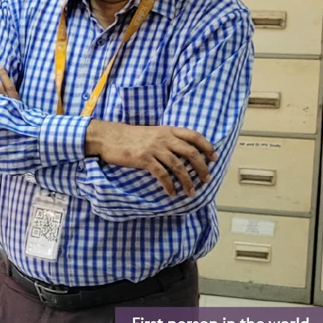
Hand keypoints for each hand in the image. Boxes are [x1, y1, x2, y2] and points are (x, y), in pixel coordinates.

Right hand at [85, 120, 218, 196]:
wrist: (108, 137)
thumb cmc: (129, 136)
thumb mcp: (152, 132)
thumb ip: (167, 139)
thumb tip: (182, 151)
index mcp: (167, 130)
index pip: (194, 136)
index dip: (207, 147)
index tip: (214, 158)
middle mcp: (164, 138)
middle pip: (191, 153)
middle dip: (202, 168)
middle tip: (206, 179)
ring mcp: (154, 149)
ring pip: (179, 166)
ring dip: (187, 181)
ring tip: (191, 192)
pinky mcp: (144, 159)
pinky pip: (162, 174)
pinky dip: (169, 185)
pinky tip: (172, 192)